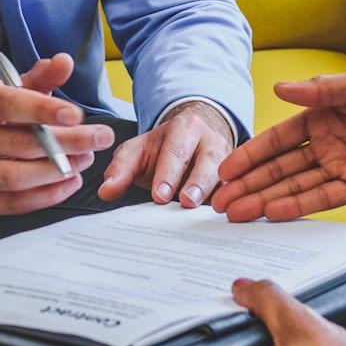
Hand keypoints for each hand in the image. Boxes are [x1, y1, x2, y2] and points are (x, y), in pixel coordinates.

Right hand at [0, 53, 114, 213]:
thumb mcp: (14, 90)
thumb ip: (41, 77)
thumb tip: (64, 61)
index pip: (5, 104)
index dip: (42, 109)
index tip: (77, 114)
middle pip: (18, 144)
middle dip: (66, 142)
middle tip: (99, 138)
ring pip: (15, 177)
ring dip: (57, 170)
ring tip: (85, 159)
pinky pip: (13, 203)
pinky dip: (46, 195)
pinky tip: (69, 181)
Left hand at [99, 98, 234, 207]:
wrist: (196, 136)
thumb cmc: (163, 149)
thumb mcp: (139, 151)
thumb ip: (121, 169)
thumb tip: (106, 191)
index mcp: (184, 128)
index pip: (175, 151)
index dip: (167, 174)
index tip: (159, 195)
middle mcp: (210, 140)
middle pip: (207, 161)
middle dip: (196, 182)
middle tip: (186, 202)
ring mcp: (228, 159)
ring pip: (227, 175)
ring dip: (218, 194)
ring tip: (211, 211)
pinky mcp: (238, 177)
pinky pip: (237, 190)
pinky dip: (233, 203)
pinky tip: (228, 217)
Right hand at [211, 69, 345, 222]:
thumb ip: (321, 91)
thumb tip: (280, 88)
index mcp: (323, 116)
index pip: (278, 140)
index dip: (251, 155)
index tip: (226, 170)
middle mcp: (327, 144)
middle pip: (280, 168)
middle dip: (249, 185)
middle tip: (220, 203)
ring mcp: (343, 167)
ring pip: (295, 186)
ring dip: (266, 199)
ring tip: (237, 214)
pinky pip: (324, 198)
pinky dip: (299, 205)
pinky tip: (274, 212)